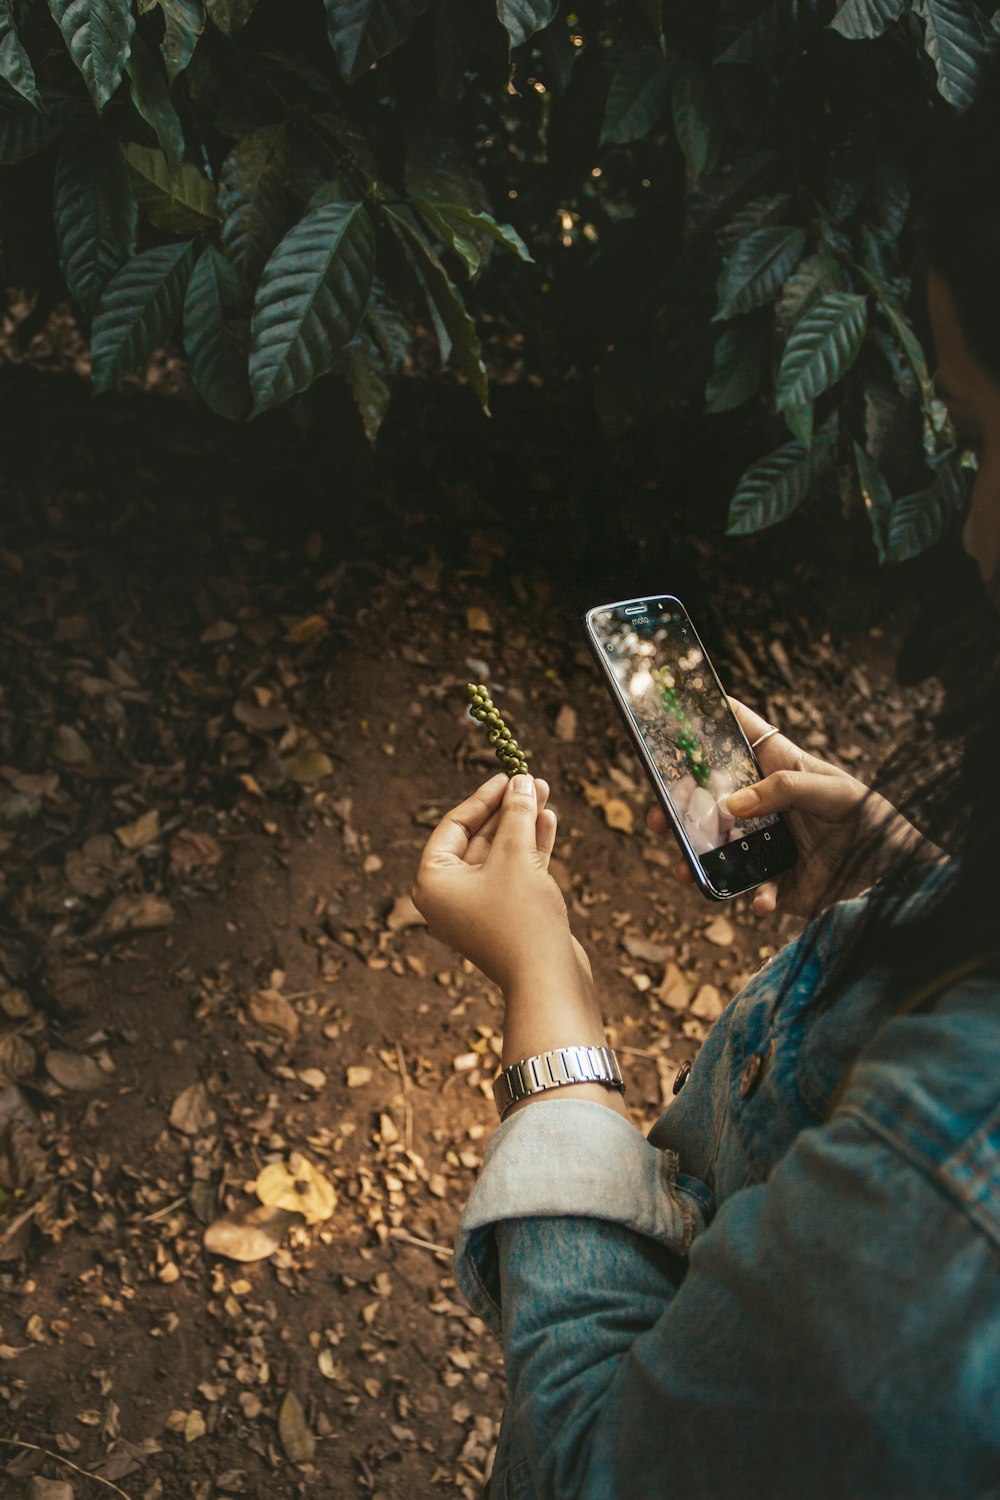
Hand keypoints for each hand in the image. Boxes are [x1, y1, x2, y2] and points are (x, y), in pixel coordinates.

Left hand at [413, 772, 622, 1118]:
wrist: (548, 981)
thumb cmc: (521, 920)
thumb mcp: (516, 856)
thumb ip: (515, 815)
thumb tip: (521, 782)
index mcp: (433, 881)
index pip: (455, 825)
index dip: (483, 797)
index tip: (507, 775)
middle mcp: (449, 896)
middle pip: (478, 838)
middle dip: (507, 809)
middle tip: (532, 781)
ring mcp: (478, 908)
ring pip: (500, 854)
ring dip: (522, 824)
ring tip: (544, 794)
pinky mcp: (505, 916)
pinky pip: (513, 872)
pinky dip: (530, 848)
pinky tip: (548, 821)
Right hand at [646, 696, 934, 920]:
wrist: (900, 874)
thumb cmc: (871, 816)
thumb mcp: (834, 791)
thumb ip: (784, 790)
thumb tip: (730, 805)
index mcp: (777, 769)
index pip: (738, 734)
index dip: (707, 718)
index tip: (670, 710)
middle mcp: (764, 806)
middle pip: (709, 799)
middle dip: (677, 807)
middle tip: (656, 816)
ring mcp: (766, 845)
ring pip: (717, 850)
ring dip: (695, 860)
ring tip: (681, 869)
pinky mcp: (777, 884)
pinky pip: (752, 892)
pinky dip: (752, 899)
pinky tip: (760, 903)